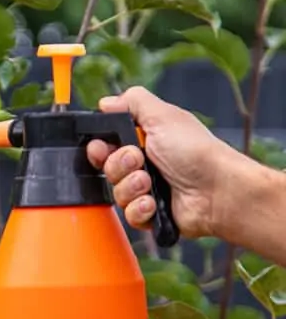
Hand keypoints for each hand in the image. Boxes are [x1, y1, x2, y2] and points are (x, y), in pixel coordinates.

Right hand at [86, 86, 236, 237]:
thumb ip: (132, 102)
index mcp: (145, 140)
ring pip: (117, 193)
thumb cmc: (196, 152)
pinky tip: (153, 203)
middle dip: (118, 165)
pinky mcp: (153, 214)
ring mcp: (148, 191)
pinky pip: (130, 216)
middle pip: (107, 168)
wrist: (218, 191)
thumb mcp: (163, 116)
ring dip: (131, 187)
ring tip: (150, 182)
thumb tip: (106, 102)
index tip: (102, 147)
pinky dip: (140, 209)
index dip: (99, 148)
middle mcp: (145, 165)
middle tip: (138, 160)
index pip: (106, 145)